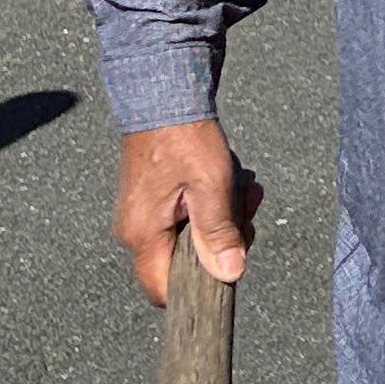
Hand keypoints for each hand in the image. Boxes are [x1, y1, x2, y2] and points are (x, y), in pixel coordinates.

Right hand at [115, 122, 264, 302]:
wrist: (162, 92)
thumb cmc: (184, 136)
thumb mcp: (212, 185)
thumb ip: (218, 232)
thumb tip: (229, 274)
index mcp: (143, 234)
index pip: (163, 291)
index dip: (198, 289)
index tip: (230, 263)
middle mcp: (137, 230)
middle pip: (186, 262)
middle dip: (224, 240)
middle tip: (247, 211)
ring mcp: (144, 213)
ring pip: (193, 235)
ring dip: (225, 216)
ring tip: (244, 188)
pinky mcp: (154, 198)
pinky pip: (189, 214)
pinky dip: (213, 201)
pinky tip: (231, 180)